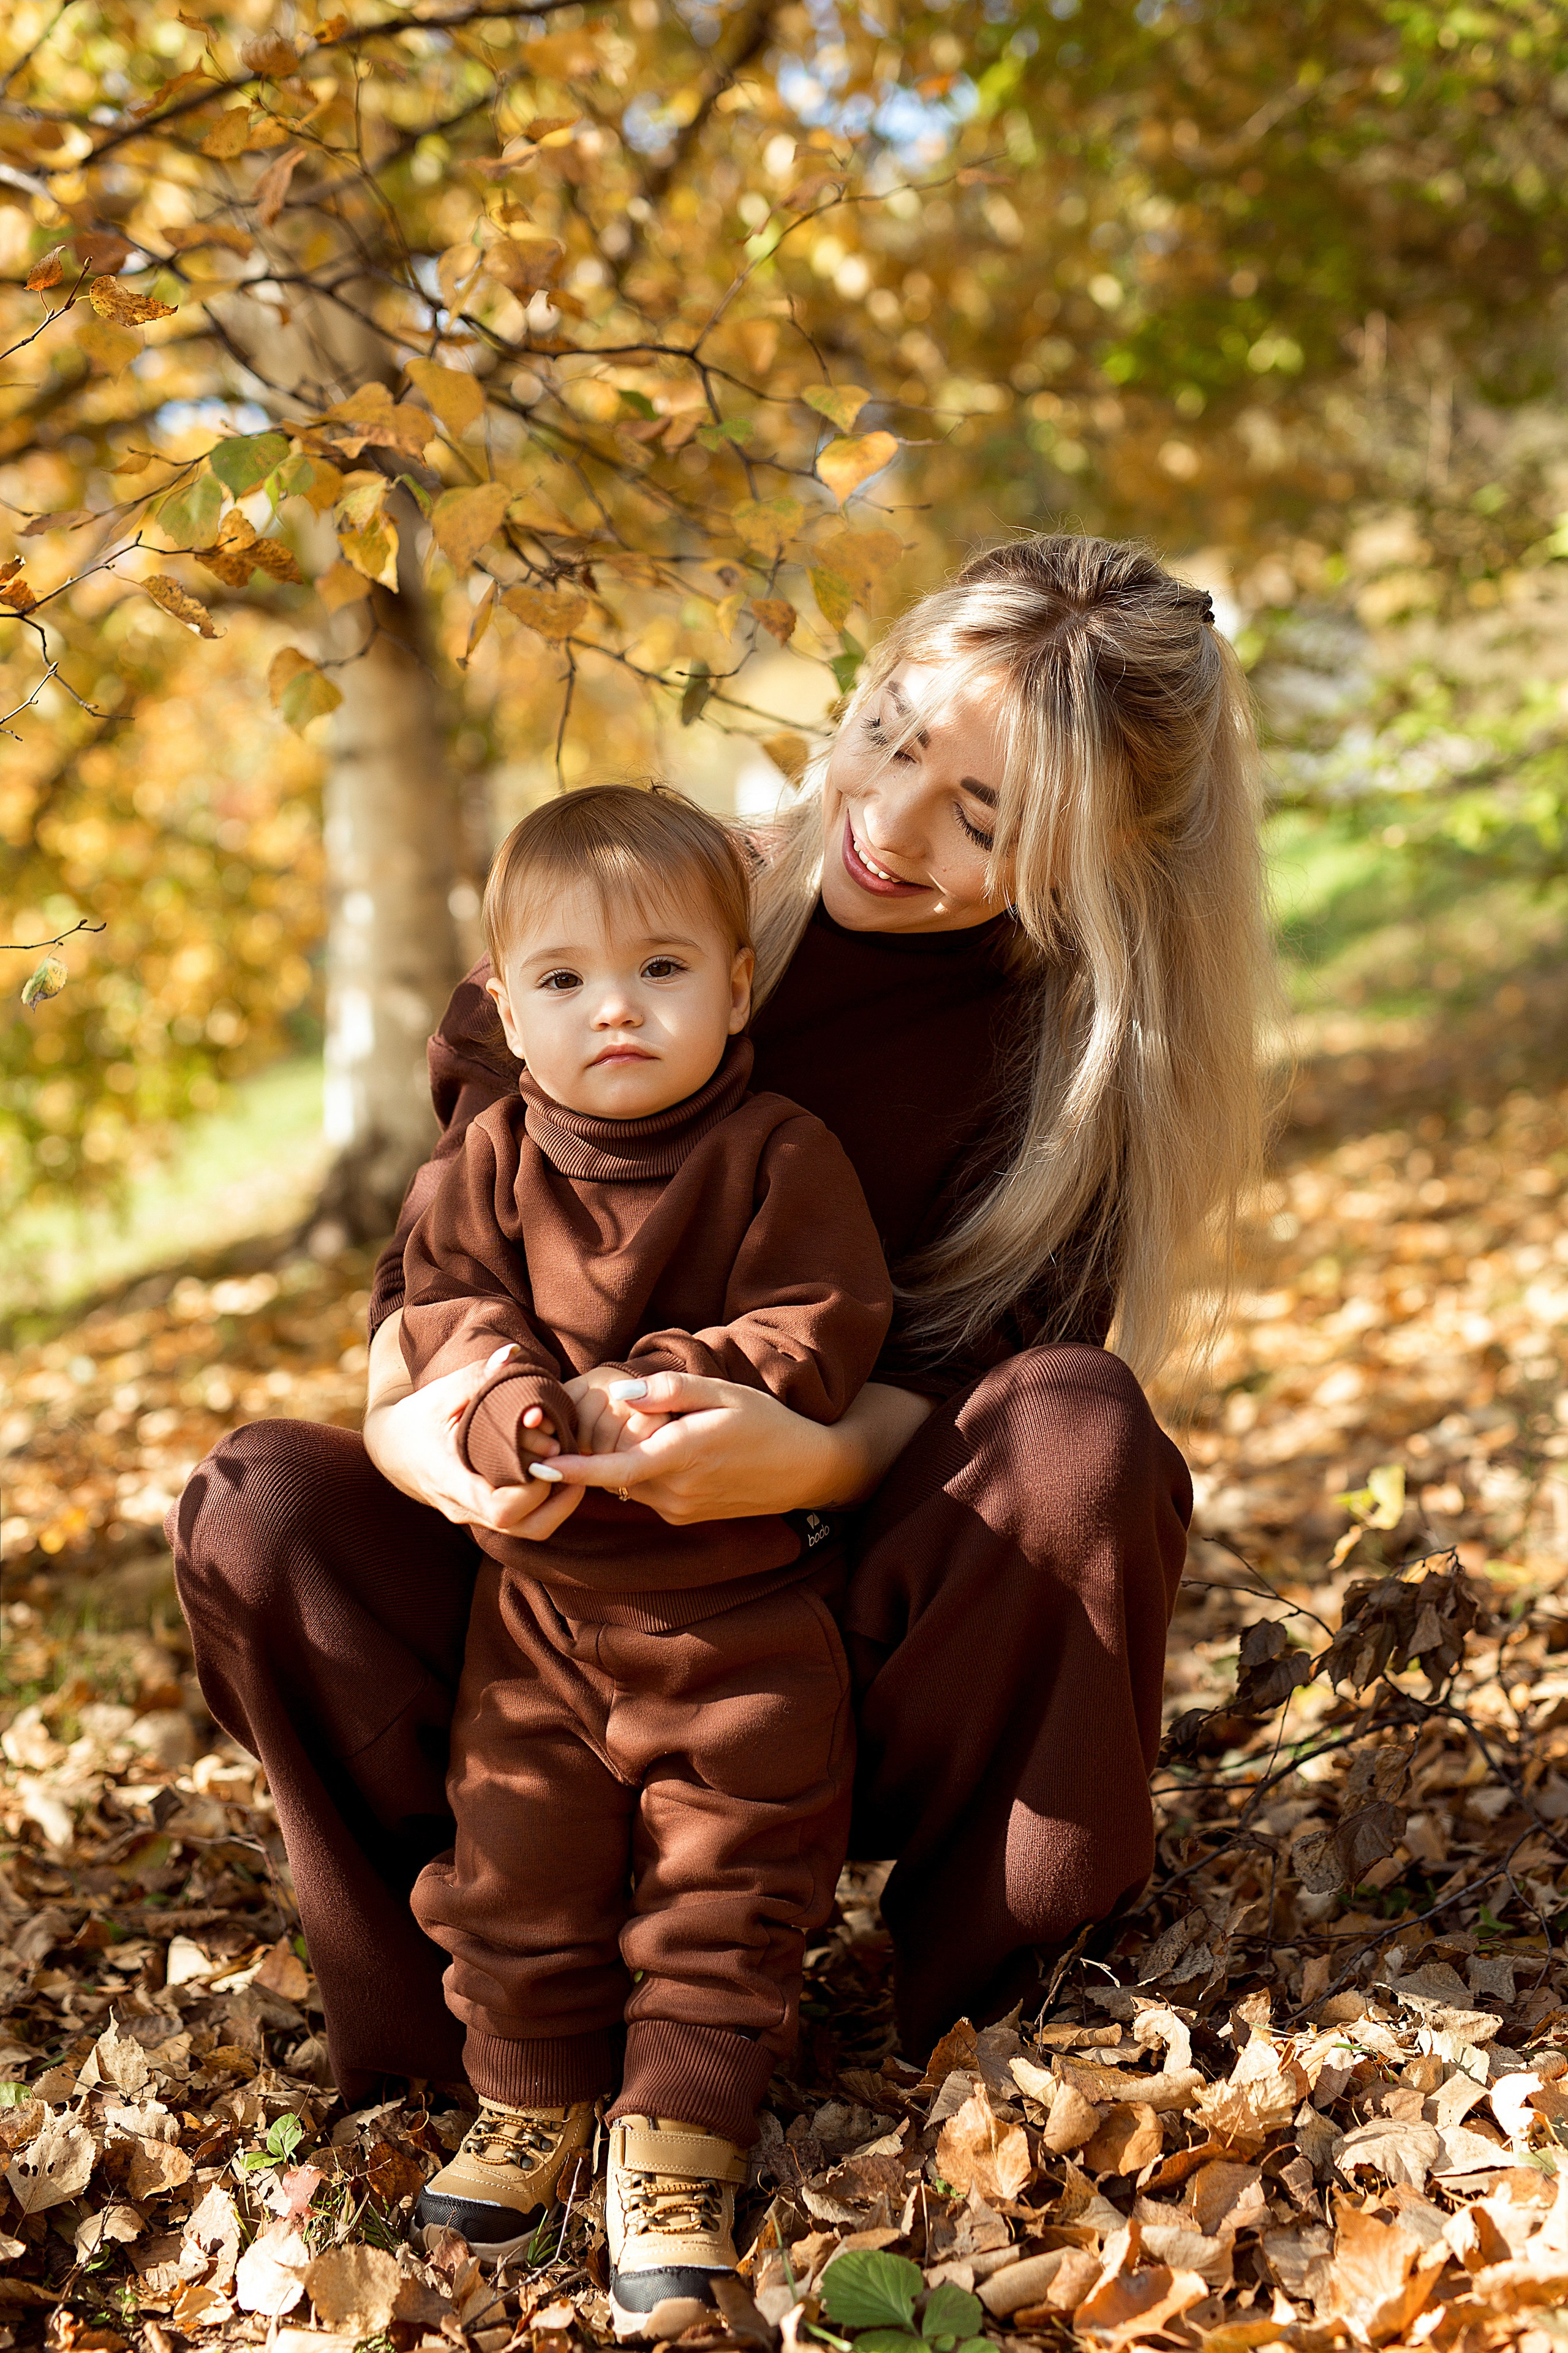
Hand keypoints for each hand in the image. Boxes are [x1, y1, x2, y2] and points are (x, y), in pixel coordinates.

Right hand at [363, 1318, 582, 1540]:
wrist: (392, 1447)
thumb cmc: (419, 1416)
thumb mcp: (443, 1392)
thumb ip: (478, 1376)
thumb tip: (512, 1354)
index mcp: (452, 1481)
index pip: (501, 1509)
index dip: (534, 1491)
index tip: (548, 1459)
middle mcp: (465, 1507)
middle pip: (525, 1528)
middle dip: (559, 1502)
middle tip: (574, 1465)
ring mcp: (475, 1515)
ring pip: (528, 1529)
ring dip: (557, 1504)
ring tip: (571, 1467)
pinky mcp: (483, 1513)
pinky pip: (522, 1521)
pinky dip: (545, 1501)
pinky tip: (555, 1470)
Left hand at [543, 1373, 932, 1524]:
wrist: (806, 1469)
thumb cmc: (766, 1421)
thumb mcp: (723, 1392)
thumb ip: (669, 1391)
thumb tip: (622, 1394)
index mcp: (682, 1457)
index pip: (613, 1469)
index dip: (572, 1469)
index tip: (536, 1464)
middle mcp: (676, 1491)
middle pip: (614, 1474)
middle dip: (591, 1454)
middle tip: (572, 1423)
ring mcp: (681, 1509)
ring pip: (630, 1483)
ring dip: (620, 1461)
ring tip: (634, 1429)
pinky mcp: (686, 1516)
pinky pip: (649, 1492)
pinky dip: (642, 1470)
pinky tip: (663, 1447)